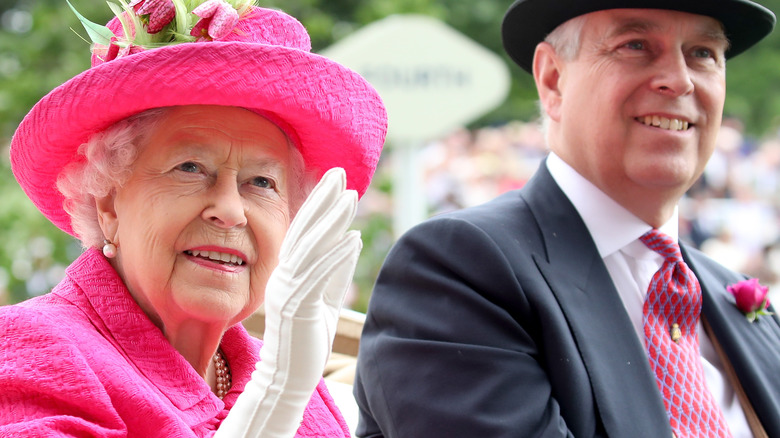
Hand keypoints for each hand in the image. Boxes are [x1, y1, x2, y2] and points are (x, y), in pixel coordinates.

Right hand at [215, 167, 360, 436]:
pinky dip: (335, 256)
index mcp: (288, 272)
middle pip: (304, 230)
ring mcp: (287, 290)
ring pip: (310, 247)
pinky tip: (354, 238)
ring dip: (331, 221)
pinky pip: (318, 276)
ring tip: (350, 197)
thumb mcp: (325, 299)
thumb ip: (335, 270)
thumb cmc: (306, 340)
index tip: (335, 181)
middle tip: (339, 172)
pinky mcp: (297, 307)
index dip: (319, 204)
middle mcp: (284, 276)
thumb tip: (352, 239)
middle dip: (322, 199)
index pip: (305, 231)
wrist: (288, 378)